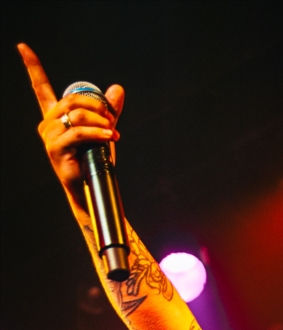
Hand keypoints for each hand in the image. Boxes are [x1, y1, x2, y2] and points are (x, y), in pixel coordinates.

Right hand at [17, 44, 123, 208]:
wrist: (92, 187)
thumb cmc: (94, 160)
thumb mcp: (102, 129)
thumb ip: (108, 110)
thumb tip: (117, 89)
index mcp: (54, 116)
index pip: (40, 87)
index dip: (32, 66)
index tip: (22, 47)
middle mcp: (47, 123)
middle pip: (71, 100)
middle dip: (95, 106)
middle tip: (110, 118)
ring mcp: (49, 136)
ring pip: (76, 115)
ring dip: (99, 121)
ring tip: (112, 132)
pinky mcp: (55, 148)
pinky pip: (78, 132)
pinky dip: (97, 133)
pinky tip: (109, 137)